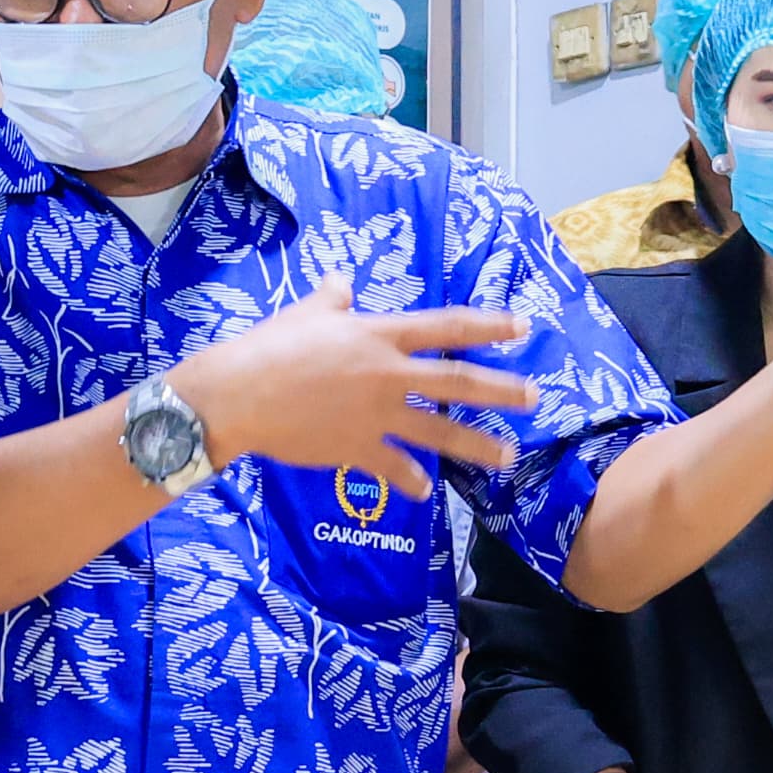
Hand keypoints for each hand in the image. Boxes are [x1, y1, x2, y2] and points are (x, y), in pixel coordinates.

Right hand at [167, 277, 530, 498]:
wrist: (237, 395)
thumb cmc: (269, 347)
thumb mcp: (306, 312)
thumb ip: (332, 298)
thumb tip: (342, 281)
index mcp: (379, 335)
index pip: (447, 327)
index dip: (489, 325)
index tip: (523, 326)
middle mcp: (388, 374)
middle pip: (457, 382)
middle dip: (501, 389)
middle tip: (535, 397)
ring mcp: (376, 415)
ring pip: (438, 430)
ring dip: (476, 444)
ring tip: (506, 456)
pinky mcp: (356, 448)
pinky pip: (393, 467)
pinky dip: (410, 480)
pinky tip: (424, 491)